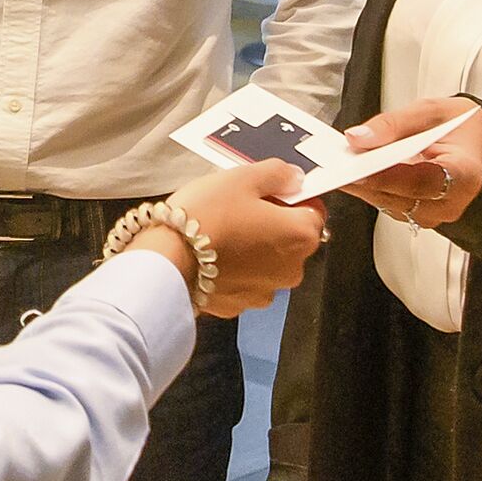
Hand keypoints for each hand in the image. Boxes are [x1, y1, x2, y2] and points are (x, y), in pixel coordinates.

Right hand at [151, 160, 326, 314]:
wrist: (167, 261)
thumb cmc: (207, 216)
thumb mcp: (243, 177)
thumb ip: (277, 174)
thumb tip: (295, 178)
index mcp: (301, 236)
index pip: (314, 210)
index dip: (291, 197)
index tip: (266, 191)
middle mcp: (292, 270)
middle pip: (292, 239)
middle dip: (272, 223)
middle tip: (239, 208)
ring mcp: (265, 292)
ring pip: (268, 262)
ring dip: (254, 248)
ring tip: (221, 233)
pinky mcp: (239, 306)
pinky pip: (244, 281)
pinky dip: (234, 269)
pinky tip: (211, 256)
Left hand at [339, 96, 481, 229]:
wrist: (477, 145)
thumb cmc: (460, 128)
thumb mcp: (431, 111)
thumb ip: (394, 124)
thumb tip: (359, 138)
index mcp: (464, 174)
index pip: (421, 182)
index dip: (386, 177)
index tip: (357, 167)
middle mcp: (452, 201)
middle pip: (402, 198)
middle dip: (367, 181)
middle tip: (338, 165)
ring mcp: (436, 213)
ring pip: (391, 205)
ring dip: (365, 187)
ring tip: (341, 166)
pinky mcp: (420, 216)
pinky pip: (391, 205)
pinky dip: (372, 189)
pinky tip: (356, 173)